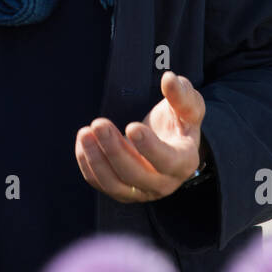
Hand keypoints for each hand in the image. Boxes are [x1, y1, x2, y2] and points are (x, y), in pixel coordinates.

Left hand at [75, 70, 204, 202]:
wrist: (169, 142)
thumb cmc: (179, 121)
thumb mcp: (188, 106)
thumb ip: (182, 94)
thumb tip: (169, 79)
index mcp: (184, 162)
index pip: (167, 161)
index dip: (149, 147)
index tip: (132, 126)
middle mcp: (164, 183)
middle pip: (136, 175)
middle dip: (114, 150)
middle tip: (99, 124)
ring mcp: (141, 191)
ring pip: (115, 185)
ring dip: (96, 160)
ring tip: (85, 133)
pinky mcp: (122, 191)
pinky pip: (101, 184)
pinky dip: (88, 165)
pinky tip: (83, 142)